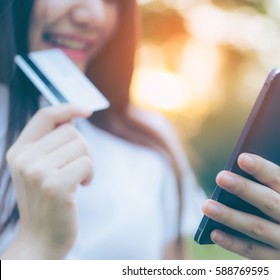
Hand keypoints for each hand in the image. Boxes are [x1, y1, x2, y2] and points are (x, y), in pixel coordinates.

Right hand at [5, 105, 92, 258]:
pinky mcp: (55, 185)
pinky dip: (90, 175)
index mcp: (18, 151)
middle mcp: (24, 159)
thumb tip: (74, 116)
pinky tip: (82, 187)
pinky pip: (87, 163)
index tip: (87, 110)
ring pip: (82, 146)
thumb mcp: (39, 169)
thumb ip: (50, 144)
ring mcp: (37, 172)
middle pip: (72, 131)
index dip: (68, 108)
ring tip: (79, 179)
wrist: (41, 239)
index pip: (45, 116)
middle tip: (78, 168)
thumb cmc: (47, 201)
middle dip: (84, 148)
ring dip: (88, 162)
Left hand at [202, 153, 279, 258]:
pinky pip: (250, 250)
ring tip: (207, 205)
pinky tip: (213, 232)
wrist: (278, 252)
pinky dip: (230, 241)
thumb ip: (256, 189)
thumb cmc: (265, 216)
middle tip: (220, 177)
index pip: (279, 177)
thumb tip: (227, 178)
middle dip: (243, 188)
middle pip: (269, 201)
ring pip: (257, 227)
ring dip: (230, 215)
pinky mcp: (279, 262)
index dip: (260, 167)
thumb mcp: (267, 201)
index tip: (241, 157)